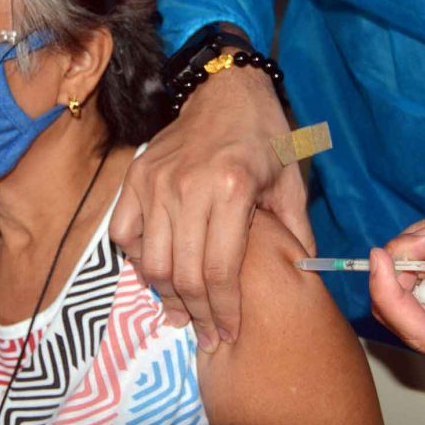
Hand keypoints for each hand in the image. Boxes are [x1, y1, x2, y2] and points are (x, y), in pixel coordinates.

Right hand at [110, 52, 313, 352]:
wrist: (226, 90)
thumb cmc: (265, 136)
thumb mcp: (291, 179)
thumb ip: (295, 230)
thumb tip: (300, 276)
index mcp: (231, 188)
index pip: (220, 269)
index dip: (224, 310)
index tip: (228, 332)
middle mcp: (188, 187)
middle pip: (183, 273)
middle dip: (197, 313)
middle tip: (206, 334)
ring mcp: (155, 181)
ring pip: (150, 260)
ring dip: (166, 294)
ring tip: (182, 310)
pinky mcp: (136, 176)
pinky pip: (124, 233)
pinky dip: (137, 259)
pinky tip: (156, 268)